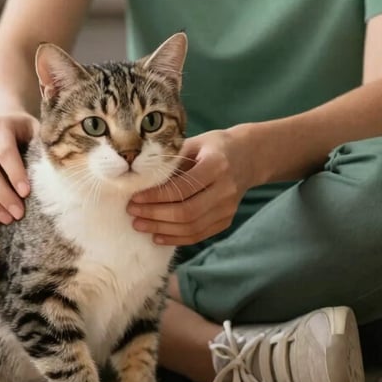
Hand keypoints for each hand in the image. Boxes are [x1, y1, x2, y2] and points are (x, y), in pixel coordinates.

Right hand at [0, 112, 38, 224]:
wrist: (1, 122)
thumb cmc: (26, 132)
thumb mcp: (37, 131)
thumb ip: (42, 148)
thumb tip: (53, 175)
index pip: (4, 152)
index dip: (15, 174)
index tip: (26, 193)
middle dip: (2, 196)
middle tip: (18, 213)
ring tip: (7, 219)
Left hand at [127, 128, 255, 245]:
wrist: (248, 156)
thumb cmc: (215, 146)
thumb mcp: (195, 143)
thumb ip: (172, 159)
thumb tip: (140, 176)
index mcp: (216, 165)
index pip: (182, 188)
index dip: (156, 196)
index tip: (134, 197)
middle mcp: (225, 189)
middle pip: (186, 212)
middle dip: (155, 215)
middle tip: (132, 213)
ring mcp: (228, 208)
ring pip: (192, 227)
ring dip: (162, 229)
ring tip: (139, 224)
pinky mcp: (226, 220)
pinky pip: (199, 234)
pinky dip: (176, 238)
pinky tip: (157, 235)